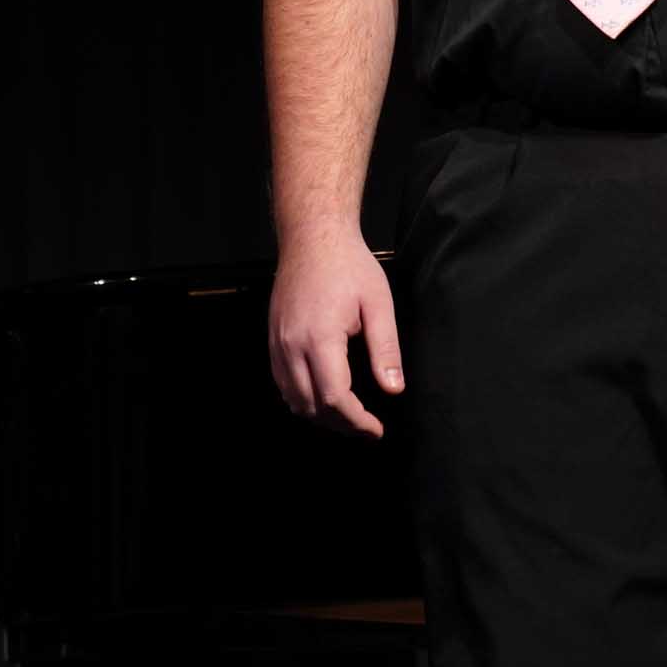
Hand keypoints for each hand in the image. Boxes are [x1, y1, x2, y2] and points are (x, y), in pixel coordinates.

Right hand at [267, 224, 406, 439]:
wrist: (312, 237)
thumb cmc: (348, 265)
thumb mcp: (378, 303)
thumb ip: (385, 349)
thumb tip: (394, 389)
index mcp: (320, 338)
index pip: (334, 399)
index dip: (356, 421)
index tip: (375, 429)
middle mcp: (292, 345)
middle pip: (312, 407)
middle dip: (341, 424)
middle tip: (366, 427)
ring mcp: (278, 344)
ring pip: (293, 399)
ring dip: (320, 416)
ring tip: (348, 416)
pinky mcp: (272, 340)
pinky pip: (283, 383)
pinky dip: (302, 399)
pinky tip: (323, 396)